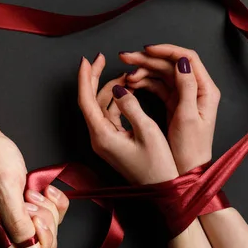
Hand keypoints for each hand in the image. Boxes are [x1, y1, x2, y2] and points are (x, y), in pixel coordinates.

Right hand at [0, 131, 68, 247]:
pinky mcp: (30, 207)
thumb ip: (17, 222)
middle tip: (31, 198)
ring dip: (49, 208)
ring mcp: (20, 219)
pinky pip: (54, 213)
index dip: (40, 240)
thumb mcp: (5, 190)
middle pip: (43, 245)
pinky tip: (44, 189)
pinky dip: (54, 200)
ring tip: (31, 191)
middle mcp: (9, 231)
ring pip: (50, 229)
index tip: (34, 214)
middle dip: (45, 221)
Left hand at [77, 54, 178, 184]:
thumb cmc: (158, 165)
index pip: (86, 101)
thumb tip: (118, 89)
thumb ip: (131, 106)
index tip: (87, 60)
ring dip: (109, 88)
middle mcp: (99, 138)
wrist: (162, 189)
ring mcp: (105, 140)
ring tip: (125, 74)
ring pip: (100, 107)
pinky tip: (127, 91)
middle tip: (100, 58)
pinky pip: (109, 115)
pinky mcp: (113, 142)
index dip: (85, 78)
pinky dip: (116, 100)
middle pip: (89, 101)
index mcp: (102, 136)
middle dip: (93, 78)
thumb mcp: (147, 131)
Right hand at [121, 45, 220, 173]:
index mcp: (205, 90)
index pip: (188, 58)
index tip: (146, 50)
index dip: (166, 51)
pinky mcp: (174, 104)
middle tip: (125, 57)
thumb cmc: (190, 150)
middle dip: (148, 59)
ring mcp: (184, 96)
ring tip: (125, 74)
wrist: (188, 171)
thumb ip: (186, 87)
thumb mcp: (187, 117)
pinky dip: (144, 83)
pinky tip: (131, 84)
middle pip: (171, 64)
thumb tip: (181, 61)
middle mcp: (197, 89)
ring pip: (162, 74)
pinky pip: (158, 87)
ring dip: (144, 71)